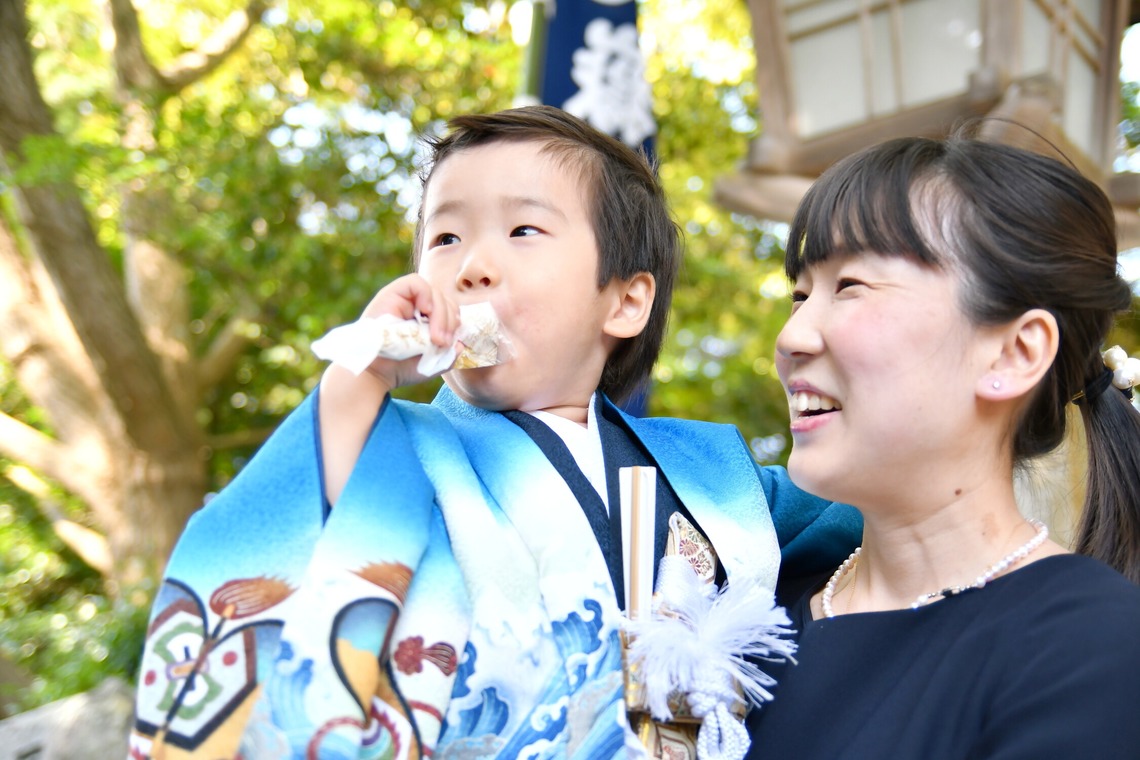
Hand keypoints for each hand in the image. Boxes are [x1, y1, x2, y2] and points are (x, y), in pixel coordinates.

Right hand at [354, 273, 459, 391]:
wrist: (376, 373)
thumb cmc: (401, 369)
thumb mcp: (434, 363)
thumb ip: (450, 353)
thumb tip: (461, 342)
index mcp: (426, 320)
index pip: (450, 309)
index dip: (455, 322)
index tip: (451, 343)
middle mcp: (416, 307)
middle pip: (445, 300)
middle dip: (450, 321)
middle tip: (443, 343)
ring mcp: (404, 299)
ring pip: (435, 292)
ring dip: (441, 315)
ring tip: (435, 338)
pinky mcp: (392, 293)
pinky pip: (415, 282)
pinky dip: (426, 295)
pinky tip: (425, 313)